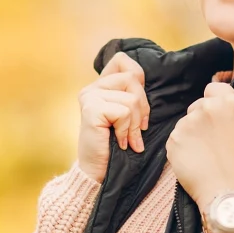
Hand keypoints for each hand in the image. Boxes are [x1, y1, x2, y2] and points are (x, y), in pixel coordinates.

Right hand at [77, 51, 149, 182]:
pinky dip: (126, 131)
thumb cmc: (114, 146)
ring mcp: (89, 97)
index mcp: (99, 86)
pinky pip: (124, 112)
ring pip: (131, 98)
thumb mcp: (126, 116)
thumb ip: (131, 95)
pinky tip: (119, 142)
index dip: (137, 76)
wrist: (98, 172)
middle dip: (142, 107)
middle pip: (132, 79)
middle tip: (137, 128)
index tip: (137, 102)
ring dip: (134, 124)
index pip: (122, 60)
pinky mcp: (91, 109)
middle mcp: (91, 88)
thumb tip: (144, 79)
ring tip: (127, 138)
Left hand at [168, 81, 233, 210]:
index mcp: (227, 102)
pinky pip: (176, 138)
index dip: (213, 100)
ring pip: (185, 123)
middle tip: (212, 140)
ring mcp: (187, 123)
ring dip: (191, 134)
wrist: (225, 188)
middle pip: (196, 106)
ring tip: (204, 153)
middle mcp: (205, 108)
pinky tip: (194, 158)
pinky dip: (182, 147)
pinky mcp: (173, 138)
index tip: (216, 116)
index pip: (212, 88)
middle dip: (201, 119)